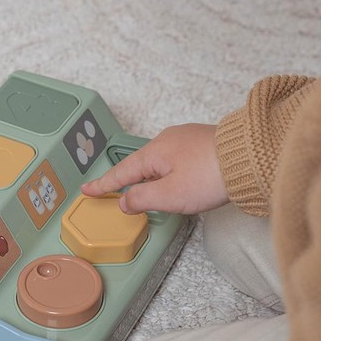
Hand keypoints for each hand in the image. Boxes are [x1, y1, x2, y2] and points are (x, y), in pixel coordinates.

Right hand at [81, 123, 227, 215]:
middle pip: (141, 165)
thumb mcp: (169, 195)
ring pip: (160, 162)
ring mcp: (187, 139)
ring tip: (152, 193)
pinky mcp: (204, 144)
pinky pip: (177, 159)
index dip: (103, 184)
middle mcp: (168, 140)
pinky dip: (170, 172)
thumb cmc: (210, 176)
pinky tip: (179, 181)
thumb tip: (125, 201)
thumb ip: (142, 199)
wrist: (251, 157)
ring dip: (153, 178)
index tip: (87, 190)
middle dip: (129, 180)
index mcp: (154, 152)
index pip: (121, 172)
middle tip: (116, 191)